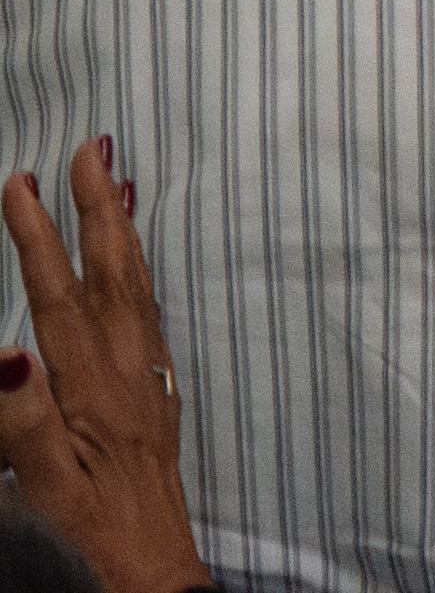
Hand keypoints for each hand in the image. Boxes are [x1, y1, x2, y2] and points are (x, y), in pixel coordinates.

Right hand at [0, 141, 208, 592]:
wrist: (153, 557)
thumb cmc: (92, 521)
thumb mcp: (45, 478)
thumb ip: (20, 417)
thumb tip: (5, 351)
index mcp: (94, 382)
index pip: (60, 295)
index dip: (38, 237)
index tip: (18, 182)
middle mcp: (129, 363)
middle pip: (112, 270)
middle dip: (96, 205)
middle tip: (88, 144)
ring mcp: (150, 370)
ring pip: (136, 282)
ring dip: (122, 227)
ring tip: (114, 178)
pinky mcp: (158, 385)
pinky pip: (149, 306)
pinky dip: (138, 268)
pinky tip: (132, 259)